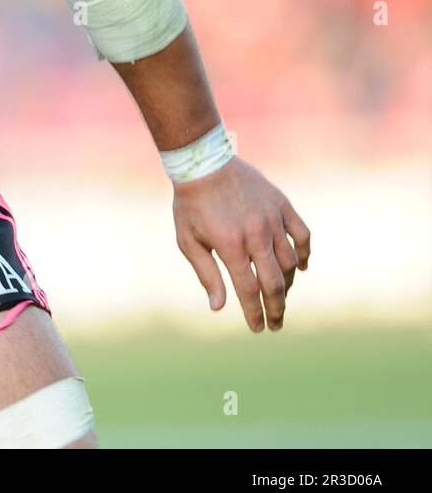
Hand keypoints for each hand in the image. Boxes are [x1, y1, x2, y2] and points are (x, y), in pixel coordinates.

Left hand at [172, 155, 310, 331]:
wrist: (204, 163)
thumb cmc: (191, 205)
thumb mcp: (188, 241)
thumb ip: (206, 274)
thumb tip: (219, 307)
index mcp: (230, 245)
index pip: (248, 289)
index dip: (254, 313)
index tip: (258, 328)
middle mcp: (256, 234)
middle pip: (274, 282)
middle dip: (276, 308)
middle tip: (276, 324)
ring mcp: (272, 219)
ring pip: (290, 261)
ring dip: (287, 283)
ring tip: (280, 296)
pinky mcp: (282, 205)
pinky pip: (302, 235)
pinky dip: (303, 253)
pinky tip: (299, 268)